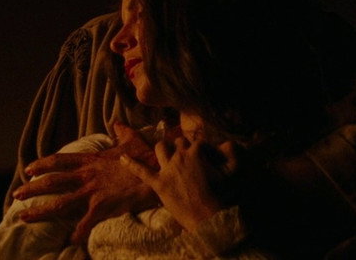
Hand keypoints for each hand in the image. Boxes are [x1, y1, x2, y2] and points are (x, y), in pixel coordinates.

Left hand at [13, 123, 160, 243]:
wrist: (157, 173)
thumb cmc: (146, 158)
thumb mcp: (133, 141)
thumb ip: (122, 132)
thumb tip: (116, 122)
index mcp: (92, 161)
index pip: (61, 161)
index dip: (42, 164)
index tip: (28, 169)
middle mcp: (88, 176)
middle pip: (53, 182)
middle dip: (32, 188)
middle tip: (16, 194)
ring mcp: (93, 191)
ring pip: (60, 203)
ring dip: (40, 211)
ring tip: (22, 216)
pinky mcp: (102, 206)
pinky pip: (86, 222)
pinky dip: (78, 233)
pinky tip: (71, 241)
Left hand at [122, 137, 241, 231]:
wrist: (206, 215)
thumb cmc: (221, 194)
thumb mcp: (233, 169)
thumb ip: (230, 150)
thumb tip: (225, 143)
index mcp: (197, 152)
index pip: (196, 141)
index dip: (200, 146)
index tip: (202, 152)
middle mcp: (181, 157)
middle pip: (178, 142)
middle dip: (182, 145)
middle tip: (185, 153)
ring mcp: (168, 169)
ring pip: (161, 148)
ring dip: (164, 147)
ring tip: (165, 150)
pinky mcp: (159, 183)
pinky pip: (142, 171)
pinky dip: (131, 163)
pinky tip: (122, 158)